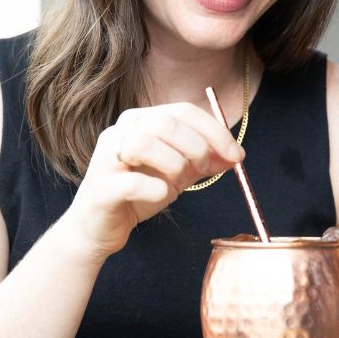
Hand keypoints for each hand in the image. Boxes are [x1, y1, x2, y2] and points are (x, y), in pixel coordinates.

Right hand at [62, 102, 245, 258]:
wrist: (101, 227)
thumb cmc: (139, 193)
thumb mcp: (179, 173)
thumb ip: (205, 160)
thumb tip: (237, 155)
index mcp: (141, 120)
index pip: (184, 110)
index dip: (216, 131)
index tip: (238, 155)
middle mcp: (120, 131)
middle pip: (166, 123)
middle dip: (196, 147)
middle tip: (203, 170)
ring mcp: (106, 158)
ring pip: (144, 144)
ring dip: (173, 165)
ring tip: (176, 183)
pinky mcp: (100, 188)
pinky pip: (132, 183)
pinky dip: (154, 189)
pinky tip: (160, 195)